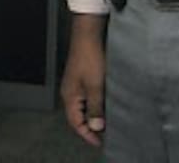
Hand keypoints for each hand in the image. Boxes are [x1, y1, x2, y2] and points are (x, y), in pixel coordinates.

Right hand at [60, 14, 107, 146]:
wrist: (88, 35)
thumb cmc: (90, 58)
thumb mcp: (95, 86)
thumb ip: (95, 108)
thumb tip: (96, 127)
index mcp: (70, 96)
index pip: (76, 123)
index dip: (87, 134)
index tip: (100, 143)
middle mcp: (70, 92)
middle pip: (79, 116)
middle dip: (91, 127)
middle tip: (107, 135)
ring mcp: (76, 85)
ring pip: (84, 107)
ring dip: (95, 115)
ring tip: (109, 122)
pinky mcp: (83, 78)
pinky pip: (88, 98)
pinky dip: (96, 105)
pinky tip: (107, 104)